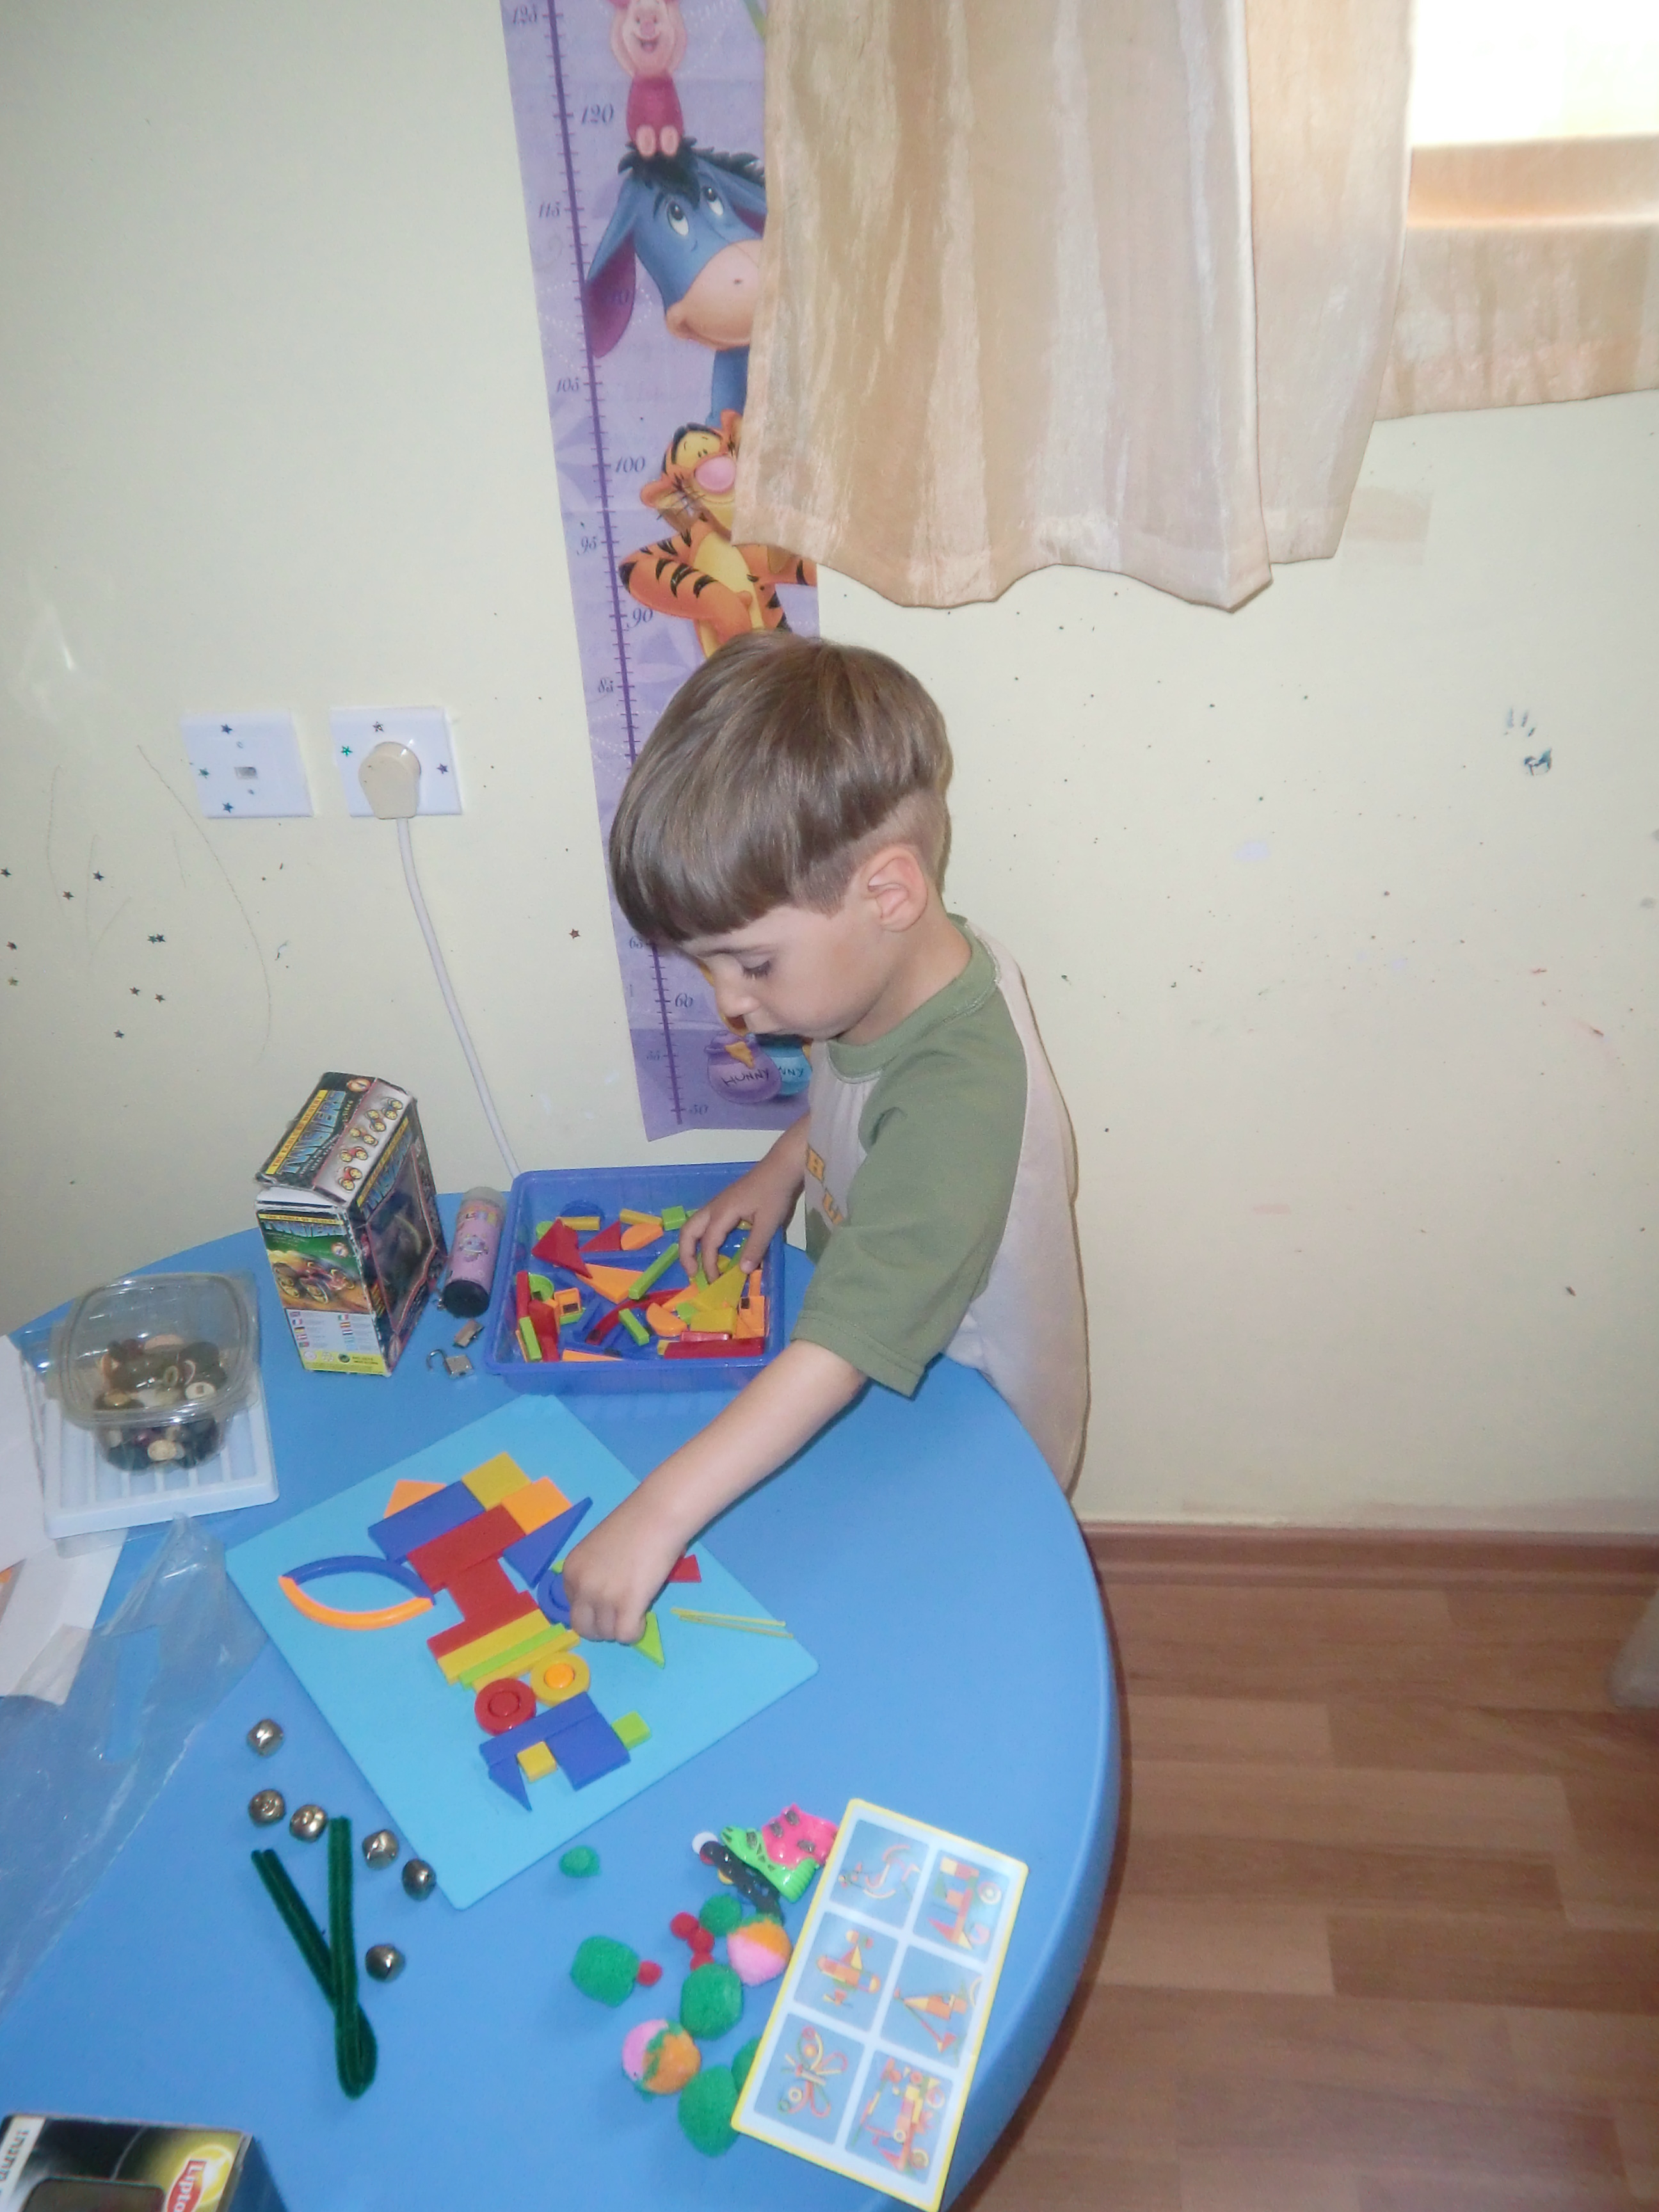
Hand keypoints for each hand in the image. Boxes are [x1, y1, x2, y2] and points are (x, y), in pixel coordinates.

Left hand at [562, 1489, 687, 1645]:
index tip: (610, 1601)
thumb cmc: (634, 1524)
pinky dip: (635, 1632)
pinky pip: (626, 1636)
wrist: (657, 1514)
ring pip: (607, 1634)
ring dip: (621, 1627)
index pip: (573, 1607)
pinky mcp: (627, 1605)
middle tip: (620, 1615)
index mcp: (571, 1570)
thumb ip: (594, 1573)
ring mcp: (603, 1597)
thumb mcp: (598, 1550)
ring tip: (636, 1609)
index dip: (593, 1608)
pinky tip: (644, 1615)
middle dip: (601, 1627)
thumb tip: (603, 1599)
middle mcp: (581, 1586)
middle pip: (584, 1628)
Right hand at [679, 1113, 808, 1283]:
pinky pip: (704, 1223)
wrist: (782, 1166)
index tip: (715, 1282)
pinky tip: (712, 1248)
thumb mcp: (768, 1222)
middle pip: (688, 1231)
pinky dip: (701, 1238)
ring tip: (697, 1264)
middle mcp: (714, 1208)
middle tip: (692, 1275)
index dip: (709, 1264)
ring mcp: (718, 1204)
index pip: (708, 1243)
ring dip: (691, 1245)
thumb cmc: (775, 1192)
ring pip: (693, 1225)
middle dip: (686, 1254)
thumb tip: (743, 1271)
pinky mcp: (725, 1203)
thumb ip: (756, 1247)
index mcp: (722, 1212)